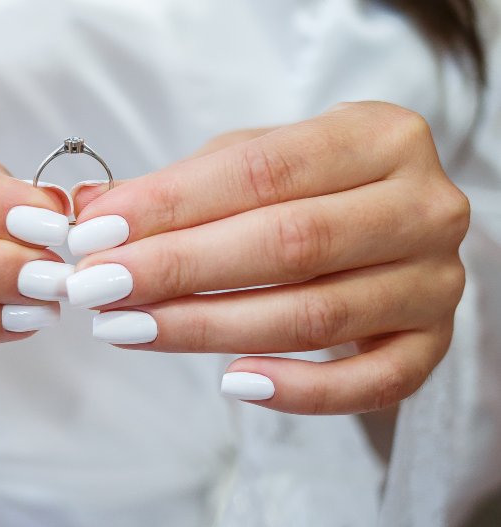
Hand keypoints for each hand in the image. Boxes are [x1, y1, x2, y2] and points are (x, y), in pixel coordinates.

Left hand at [68, 102, 469, 414]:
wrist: (390, 214)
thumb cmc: (309, 182)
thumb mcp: (250, 159)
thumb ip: (178, 185)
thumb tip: (90, 212)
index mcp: (378, 136)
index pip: (262, 171)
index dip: (172, 204)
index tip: (96, 234)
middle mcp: (422, 205)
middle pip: (290, 244)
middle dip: (178, 269)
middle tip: (98, 288)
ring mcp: (436, 280)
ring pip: (317, 315)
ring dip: (209, 328)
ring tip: (128, 329)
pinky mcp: (433, 342)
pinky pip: (374, 383)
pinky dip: (301, 390)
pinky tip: (233, 382)